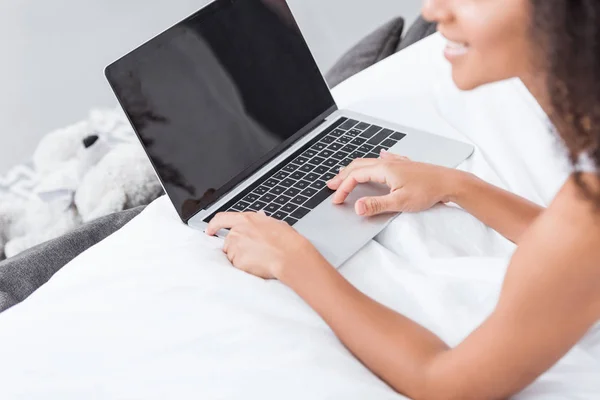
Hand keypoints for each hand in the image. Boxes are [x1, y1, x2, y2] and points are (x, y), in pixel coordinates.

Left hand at [206, 211, 321, 278]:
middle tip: (253, 253)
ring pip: (232, 255)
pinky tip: (258, 265)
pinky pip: (236, 266)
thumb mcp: (275, 224)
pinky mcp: (237, 261)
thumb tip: (260, 217)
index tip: (209, 230)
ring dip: (241, 258)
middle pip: (228, 241)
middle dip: (237, 248)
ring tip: (259, 259)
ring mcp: (236, 247)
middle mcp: (238, 232)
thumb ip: (262, 221)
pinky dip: (244, 267)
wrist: (290, 257)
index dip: (213, 225)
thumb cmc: (288, 242)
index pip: (222, 219)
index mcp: (247, 219)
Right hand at [327, 150, 460, 215]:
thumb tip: (357, 207)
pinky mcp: (406, 165)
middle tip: (331, 185)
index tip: (337, 200)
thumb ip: (377, 205)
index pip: (355, 176)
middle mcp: (388, 162)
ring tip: (346, 174)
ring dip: (355, 169)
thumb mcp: (400, 202)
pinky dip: (375, 161)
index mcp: (384, 169)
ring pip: (370, 162)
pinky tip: (381, 156)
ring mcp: (398, 162)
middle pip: (358, 166)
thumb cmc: (428, 191)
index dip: (343, 189)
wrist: (450, 182)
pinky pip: (385, 159)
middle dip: (343, 176)